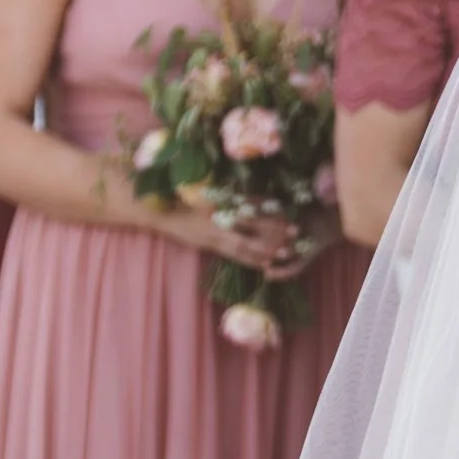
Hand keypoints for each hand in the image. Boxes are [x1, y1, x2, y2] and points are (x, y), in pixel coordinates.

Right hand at [155, 205, 313, 275]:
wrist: (162, 213)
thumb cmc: (187, 199)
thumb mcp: (210, 193)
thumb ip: (233, 195)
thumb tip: (261, 197)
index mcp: (221, 201)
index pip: (250, 205)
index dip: (270, 208)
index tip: (289, 210)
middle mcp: (219, 217)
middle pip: (251, 225)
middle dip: (274, 230)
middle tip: (295, 232)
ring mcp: (213, 233)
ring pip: (244, 244)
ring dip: (265, 250)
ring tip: (285, 253)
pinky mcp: (209, 245)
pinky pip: (233, 255)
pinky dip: (250, 260)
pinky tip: (265, 265)